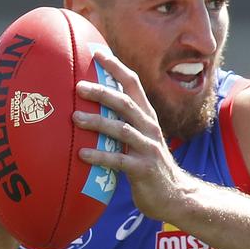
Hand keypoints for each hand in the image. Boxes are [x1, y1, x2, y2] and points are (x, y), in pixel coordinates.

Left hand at [73, 52, 192, 220]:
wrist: (175, 196)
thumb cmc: (149, 165)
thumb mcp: (139, 139)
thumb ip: (122, 123)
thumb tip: (92, 108)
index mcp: (147, 117)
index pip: (133, 85)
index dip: (117, 67)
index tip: (97, 53)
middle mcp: (149, 128)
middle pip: (125, 103)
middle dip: (102, 92)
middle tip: (78, 86)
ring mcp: (148, 148)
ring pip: (122, 129)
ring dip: (97, 122)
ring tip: (75, 118)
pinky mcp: (143, 169)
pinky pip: (119, 160)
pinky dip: (100, 156)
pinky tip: (82, 154)